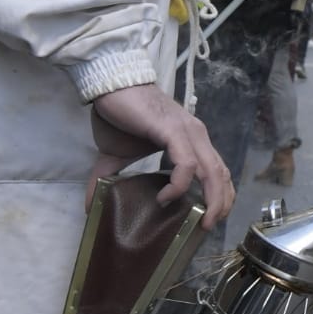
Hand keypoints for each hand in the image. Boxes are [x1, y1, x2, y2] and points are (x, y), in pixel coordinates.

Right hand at [88, 83, 233, 228]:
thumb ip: (111, 181)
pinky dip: (181, 184)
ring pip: (212, 171)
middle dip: (221, 204)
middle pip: (221, 175)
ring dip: (212, 199)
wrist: (109, 85)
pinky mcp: (173, 130)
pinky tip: (166, 197)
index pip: (218, 171)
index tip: (210, 219)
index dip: (221, 196)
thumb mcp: (116, 157)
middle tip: (209, 227)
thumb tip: (91, 208)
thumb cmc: (118, 116)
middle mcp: (196, 135)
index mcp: (190, 140)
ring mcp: (187, 132)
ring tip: (199, 221)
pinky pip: (187, 163)